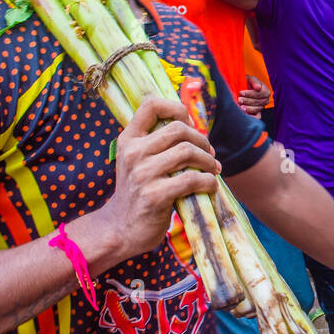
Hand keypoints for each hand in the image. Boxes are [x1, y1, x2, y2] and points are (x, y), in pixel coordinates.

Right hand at [87, 98, 219, 261]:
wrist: (120, 229)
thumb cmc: (138, 191)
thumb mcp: (138, 161)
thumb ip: (158, 143)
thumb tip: (195, 126)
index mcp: (128, 139)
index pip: (151, 104)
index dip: (177, 109)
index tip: (189, 126)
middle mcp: (133, 152)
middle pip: (179, 129)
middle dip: (201, 140)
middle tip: (209, 154)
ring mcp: (142, 174)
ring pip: (188, 152)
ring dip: (208, 161)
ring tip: (212, 170)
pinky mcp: (154, 195)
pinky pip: (192, 179)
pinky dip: (208, 182)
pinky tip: (210, 187)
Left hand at [238, 75, 269, 116]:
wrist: (246, 88)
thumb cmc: (249, 83)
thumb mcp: (251, 79)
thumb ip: (254, 81)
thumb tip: (258, 87)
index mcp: (266, 91)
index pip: (258, 93)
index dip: (250, 93)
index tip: (241, 92)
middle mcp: (266, 100)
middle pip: (257, 102)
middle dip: (247, 101)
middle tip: (239, 100)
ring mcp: (262, 107)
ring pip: (257, 109)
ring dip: (249, 108)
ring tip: (241, 107)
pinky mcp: (258, 113)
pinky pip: (257, 116)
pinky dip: (252, 117)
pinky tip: (245, 115)